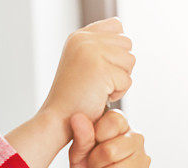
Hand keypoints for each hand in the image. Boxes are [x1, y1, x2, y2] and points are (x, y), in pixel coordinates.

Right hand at [39, 18, 134, 142]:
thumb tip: (125, 40)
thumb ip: (101, 47)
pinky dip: (117, 94)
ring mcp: (91, 53)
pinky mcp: (101, 70)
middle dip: (118, 66)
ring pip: (130, 60)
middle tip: (96, 82)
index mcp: (78, 37)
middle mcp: (84, 40)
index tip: (97, 68)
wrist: (58, 120)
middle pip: (126, 43)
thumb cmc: (73, 98)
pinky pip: (127, 80)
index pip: (116, 26)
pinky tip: (97, 97)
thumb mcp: (83, 64)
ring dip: (119, 80)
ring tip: (97, 89)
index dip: (115, 49)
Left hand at [59, 109, 149, 167]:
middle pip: (110, 151)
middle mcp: (137, 141)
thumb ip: (80, 137)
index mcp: (122, 126)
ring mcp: (143, 163)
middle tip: (93, 167)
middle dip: (93, 164)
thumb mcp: (77, 153)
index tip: (91, 146)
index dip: (94, 136)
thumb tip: (77, 117)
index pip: (113, 120)